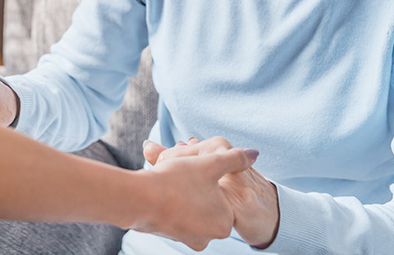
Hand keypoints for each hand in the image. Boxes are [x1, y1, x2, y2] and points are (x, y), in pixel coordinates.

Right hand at [145, 137, 279, 248]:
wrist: (138, 199)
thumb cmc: (177, 181)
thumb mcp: (211, 164)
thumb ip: (235, 159)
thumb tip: (255, 154)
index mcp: (225, 222)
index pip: (223, 192)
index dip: (210, 174)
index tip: (196, 168)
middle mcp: (209, 236)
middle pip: (207, 200)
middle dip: (197, 183)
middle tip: (183, 171)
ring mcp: (189, 238)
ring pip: (191, 206)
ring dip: (184, 191)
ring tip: (170, 179)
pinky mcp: (171, 236)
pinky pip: (177, 213)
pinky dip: (172, 201)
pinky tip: (162, 189)